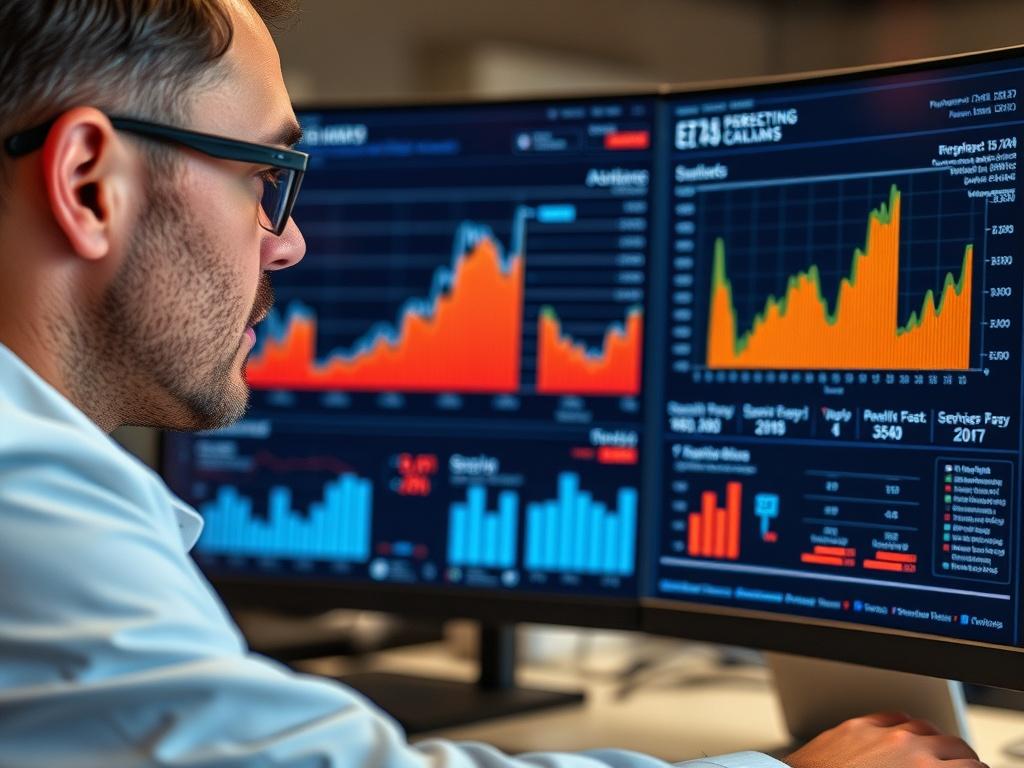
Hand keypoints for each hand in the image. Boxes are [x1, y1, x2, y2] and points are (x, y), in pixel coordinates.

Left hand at [785, 711, 985, 767]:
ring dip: (935, 741)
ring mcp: (881, 733)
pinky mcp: (856, 726)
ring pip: (924, 727)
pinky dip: (904, 726)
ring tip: (936, 753)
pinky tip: (904, 734)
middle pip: (954, 745)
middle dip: (962, 759)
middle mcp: (908, 748)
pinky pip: (891, 717)